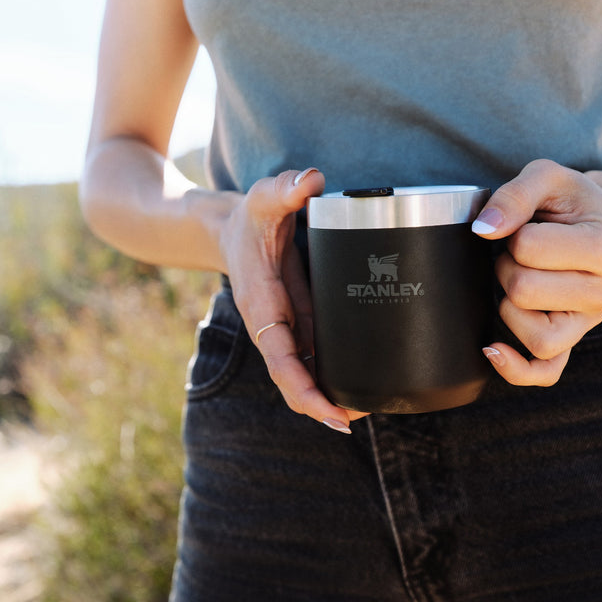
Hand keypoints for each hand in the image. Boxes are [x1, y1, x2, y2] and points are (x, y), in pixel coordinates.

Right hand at [218, 167, 363, 432]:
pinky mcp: (301, 325)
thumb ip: (286, 188)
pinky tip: (363, 386)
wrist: (234, 227)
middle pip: (294, 381)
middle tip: (353, 421)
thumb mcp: (265, 197)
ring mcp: (288, 330)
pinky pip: (316, 360)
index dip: (305, 391)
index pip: (282, 361)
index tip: (330, 413)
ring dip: (331, 396)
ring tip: (367, 410)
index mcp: (263, 307)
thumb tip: (312, 180)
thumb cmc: (251, 216)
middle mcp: (274, 327)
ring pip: (306, 376)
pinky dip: (335, 376)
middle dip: (320, 406)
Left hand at [471, 159, 601, 385]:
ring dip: (510, 302)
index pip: (528, 248)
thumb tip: (484, 229)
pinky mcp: (571, 343)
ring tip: (523, 276)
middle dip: (508, 265)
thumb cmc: (567, 200)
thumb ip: (514, 195)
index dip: (515, 233)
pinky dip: (516, 368)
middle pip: (523, 291)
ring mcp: (590, 322)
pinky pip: (545, 371)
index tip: (532, 225)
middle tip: (524, 251)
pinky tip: (492, 349)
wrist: (593, 222)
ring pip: (532, 333)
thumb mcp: (546, 176)